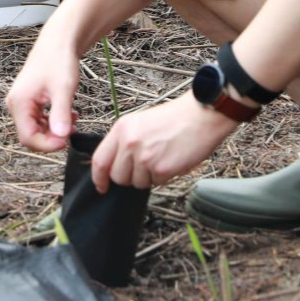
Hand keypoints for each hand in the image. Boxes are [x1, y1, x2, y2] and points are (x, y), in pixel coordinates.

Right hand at [4, 40, 81, 151]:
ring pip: (36, 129)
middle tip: (71, 131)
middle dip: (51, 138)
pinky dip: (54, 122)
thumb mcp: (63, 89)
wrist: (58, 42)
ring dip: (54, 130)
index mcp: (19, 103)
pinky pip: (39, 120)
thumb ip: (60, 113)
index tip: (66, 140)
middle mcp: (16, 105)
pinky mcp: (30, 101)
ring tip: (73, 121)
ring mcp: (22, 103)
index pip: (28, 137)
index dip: (47, 144)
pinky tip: (69, 115)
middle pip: (30, 135)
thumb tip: (61, 136)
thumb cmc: (59, 60)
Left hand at [91, 94, 237, 191]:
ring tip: (162, 157)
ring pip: (137, 182)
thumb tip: (115, 165)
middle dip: (129, 177)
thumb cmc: (174, 118)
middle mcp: (130, 143)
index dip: (99, 177)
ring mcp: (145, 157)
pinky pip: (156, 182)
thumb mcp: (140, 122)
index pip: (100, 160)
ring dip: (148, 176)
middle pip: (118, 176)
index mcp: (122, 129)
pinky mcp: (161, 168)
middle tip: (145, 166)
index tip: (102, 186)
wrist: (201, 115)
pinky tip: (172, 159)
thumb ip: (125, 142)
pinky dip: (164, 176)